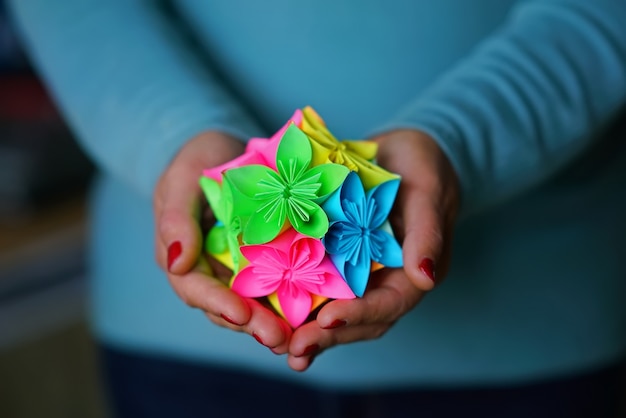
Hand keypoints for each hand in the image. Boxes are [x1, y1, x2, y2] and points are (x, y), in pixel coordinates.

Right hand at [154, 131, 292, 353]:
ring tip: (298, 337)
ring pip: (252, 303)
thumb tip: (176, 263)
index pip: (196, 289)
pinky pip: (274, 284)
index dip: (218, 304)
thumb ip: (175, 217)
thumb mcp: (180, 180)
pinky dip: (289, 301)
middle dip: (252, 324)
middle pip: (227, 306)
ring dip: (272, 322)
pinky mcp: (263, 261)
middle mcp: (210, 270)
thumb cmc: (196, 159)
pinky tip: (311, 313)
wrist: (223, 150)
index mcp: (183, 257)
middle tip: (279, 339)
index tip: (241, 314)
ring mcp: (238, 268)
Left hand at [286, 129, 459, 370]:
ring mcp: (360, 271)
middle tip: (294, 349)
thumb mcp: (428, 190)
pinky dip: (299, 301)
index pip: (390, 303)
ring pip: (338, 309)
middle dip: (328, 335)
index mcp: (413, 270)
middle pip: (360, 319)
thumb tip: (425, 278)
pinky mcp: (337, 258)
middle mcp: (386, 279)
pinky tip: (272, 314)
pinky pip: (319, 284)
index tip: (328, 319)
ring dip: (312, 330)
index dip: (360, 314)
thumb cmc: (422, 165)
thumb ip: (427, 233)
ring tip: (281, 345)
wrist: (401, 151)